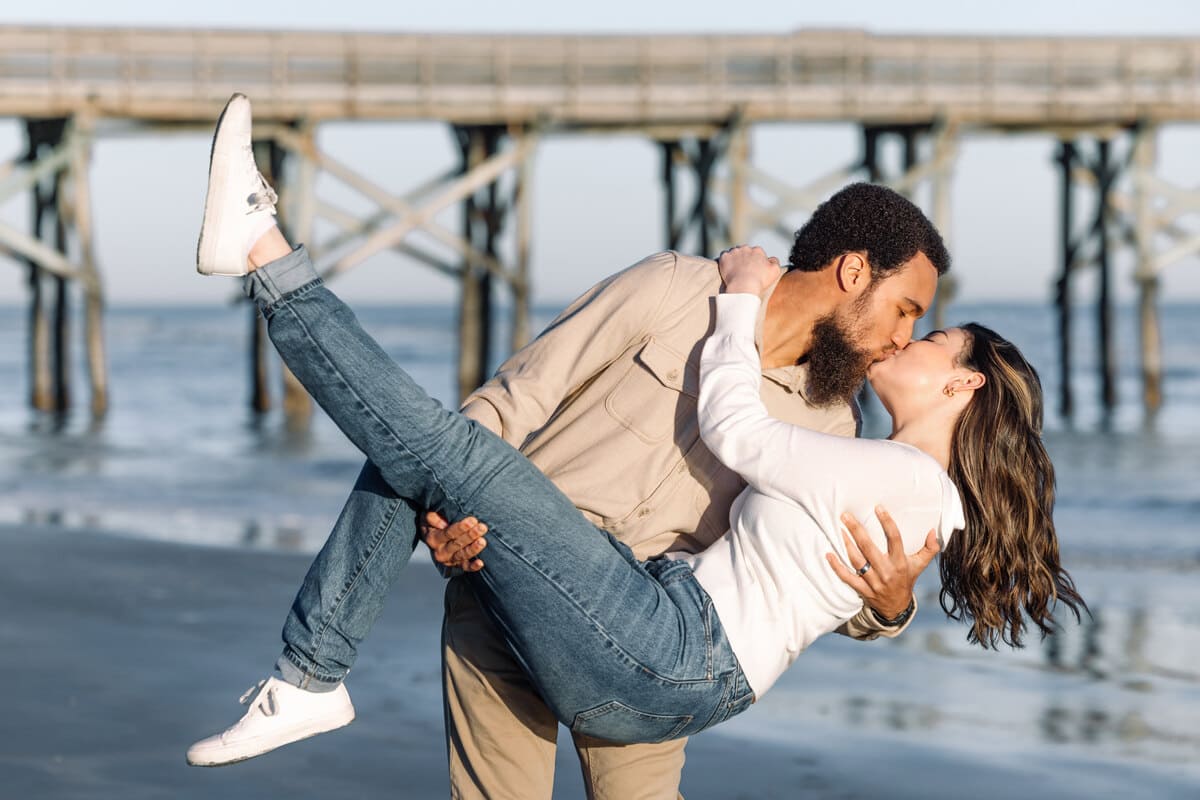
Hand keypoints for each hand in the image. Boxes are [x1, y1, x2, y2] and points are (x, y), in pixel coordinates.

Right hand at [420, 511, 487, 571]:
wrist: (432, 536)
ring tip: (482, 541)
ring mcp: (449, 559)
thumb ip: (432, 517)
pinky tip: (480, 563)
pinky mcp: (457, 564)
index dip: (461, 527)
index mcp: (433, 539)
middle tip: (482, 527)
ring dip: (474, 549)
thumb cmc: (433, 522)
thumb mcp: (428, 516)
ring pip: (462, 555)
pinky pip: (465, 567)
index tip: (473, 520)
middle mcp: (440, 552)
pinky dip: (472, 566)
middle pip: (457, 544)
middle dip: (471, 535)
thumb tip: (442, 523)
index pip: (448, 533)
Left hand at [717, 245, 782, 295]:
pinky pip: (724, 255)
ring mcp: (734, 251)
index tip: (753, 269)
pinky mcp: (724, 257)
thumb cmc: (760, 280)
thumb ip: (775, 262)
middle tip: (743, 269)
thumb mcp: (775, 271)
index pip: (756, 253)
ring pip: (734, 252)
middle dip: (744, 258)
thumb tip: (771, 258)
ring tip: (735, 269)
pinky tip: (727, 268)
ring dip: (735, 258)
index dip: (755, 261)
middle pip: (745, 251)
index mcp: (758, 250)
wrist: (743, 286)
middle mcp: (746, 248)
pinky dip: (725, 260)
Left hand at [825, 505, 939, 619]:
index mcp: (900, 563)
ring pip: (857, 561)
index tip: (878, 508)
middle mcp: (887, 572)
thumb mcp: (920, 565)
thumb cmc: (907, 579)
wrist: (896, 608)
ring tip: (839, 529)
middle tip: (845, 515)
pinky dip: (837, 567)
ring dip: (846, 545)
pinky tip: (828, 554)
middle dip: (856, 530)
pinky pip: (847, 577)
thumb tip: (933, 531)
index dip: (887, 523)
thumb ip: (929, 548)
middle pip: (869, 548)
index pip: (894, 539)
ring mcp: (873, 582)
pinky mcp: (862, 589)